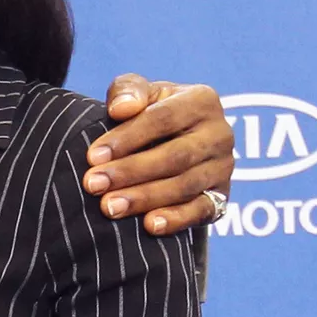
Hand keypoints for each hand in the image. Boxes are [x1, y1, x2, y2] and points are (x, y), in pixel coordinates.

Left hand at [83, 76, 233, 234]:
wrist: (174, 137)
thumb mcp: (139, 92)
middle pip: (173, 156)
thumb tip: (121, 108)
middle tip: (94, 185)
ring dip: (144, 198)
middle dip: (129, 172)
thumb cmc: (149, 109)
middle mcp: (220, 134)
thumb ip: (128, 90)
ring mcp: (223, 167)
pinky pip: (202, 211)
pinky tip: (149, 225)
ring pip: (184, 186)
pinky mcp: (222, 196)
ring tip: (110, 207)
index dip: (126, 138)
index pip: (161, 119)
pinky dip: (177, 219)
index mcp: (202, 100)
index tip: (92, 157)